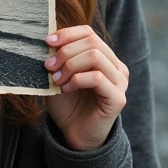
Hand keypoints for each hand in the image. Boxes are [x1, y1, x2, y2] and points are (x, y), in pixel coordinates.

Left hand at [43, 26, 128, 150]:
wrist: (74, 134)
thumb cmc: (67, 103)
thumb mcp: (59, 75)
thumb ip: (58, 57)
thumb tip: (48, 36)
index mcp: (105, 58)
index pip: (89, 33)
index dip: (67, 34)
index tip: (48, 42)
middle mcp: (116, 67)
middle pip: (92, 42)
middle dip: (65, 51)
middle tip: (49, 66)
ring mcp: (120, 82)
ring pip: (95, 57)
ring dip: (70, 65)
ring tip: (56, 79)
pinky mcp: (118, 98)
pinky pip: (97, 78)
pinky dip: (77, 80)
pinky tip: (66, 89)